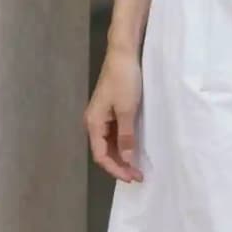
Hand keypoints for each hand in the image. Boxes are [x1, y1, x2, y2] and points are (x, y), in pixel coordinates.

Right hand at [84, 46, 143, 182]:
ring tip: (136, 167)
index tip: (132, 177)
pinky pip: (114, 134)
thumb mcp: (127, 110)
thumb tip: (126, 159)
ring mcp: (101, 116)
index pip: (100, 155)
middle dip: (119, 165)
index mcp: (93, 123)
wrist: (123, 54)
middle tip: (138, 176)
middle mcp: (94, 122)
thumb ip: (126, 136)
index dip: (115, 169)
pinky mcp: (110, 111)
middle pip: (103, 151)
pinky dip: (123, 145)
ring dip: (122, 157)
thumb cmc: (124, 80)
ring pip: (109, 144)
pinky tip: (133, 150)